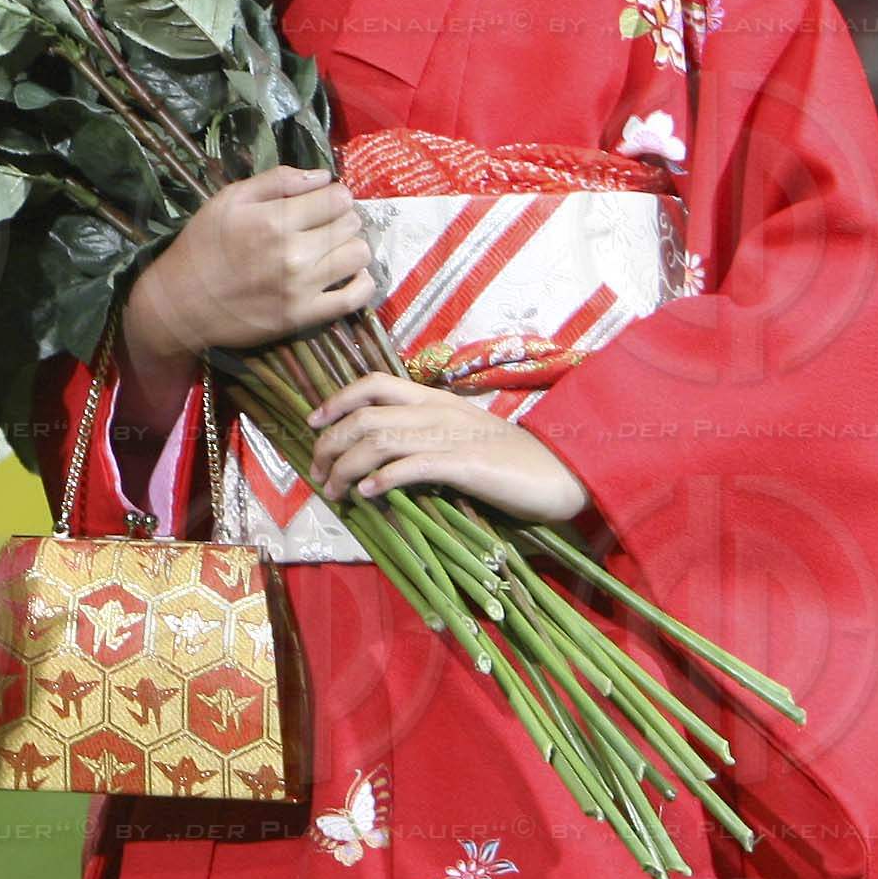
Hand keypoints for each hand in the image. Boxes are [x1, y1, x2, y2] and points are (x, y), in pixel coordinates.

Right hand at [138, 163, 381, 357]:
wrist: (180, 303)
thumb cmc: (203, 245)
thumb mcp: (229, 199)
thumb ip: (277, 180)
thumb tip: (324, 176)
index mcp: (274, 219)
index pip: (338, 198)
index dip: (333, 195)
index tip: (320, 202)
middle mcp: (293, 253)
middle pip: (351, 224)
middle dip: (341, 219)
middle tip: (322, 225)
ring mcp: (302, 287)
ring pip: (358, 255)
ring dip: (350, 247)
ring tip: (332, 249)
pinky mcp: (304, 316)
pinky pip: (355, 298)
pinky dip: (362, 283)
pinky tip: (349, 274)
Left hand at [305, 372, 591, 524]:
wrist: (564, 472)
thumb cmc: (511, 462)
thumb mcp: (462, 439)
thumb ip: (425, 441)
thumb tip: (380, 462)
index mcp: (436, 399)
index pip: (374, 383)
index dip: (336, 400)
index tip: (312, 426)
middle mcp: (438, 411)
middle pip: (365, 416)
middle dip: (330, 444)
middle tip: (317, 474)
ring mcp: (452, 436)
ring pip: (379, 440)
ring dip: (346, 467)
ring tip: (334, 491)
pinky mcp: (466, 465)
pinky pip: (413, 466)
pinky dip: (383, 479)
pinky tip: (368, 494)